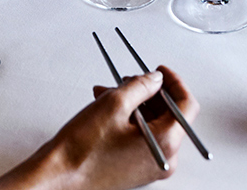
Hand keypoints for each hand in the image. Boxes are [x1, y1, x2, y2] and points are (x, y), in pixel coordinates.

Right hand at [0, 66, 198, 189]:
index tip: (159, 69)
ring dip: (135, 102)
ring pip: (153, 123)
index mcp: (164, 142)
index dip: (174, 82)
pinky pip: (142, 135)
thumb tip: (155, 79)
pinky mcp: (137, 167)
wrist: (61, 176)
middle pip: (169, 114)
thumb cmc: (84, 148)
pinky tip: (107, 107)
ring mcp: (150, 164)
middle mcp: (164, 158)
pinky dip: (129, 118)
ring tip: (109, 92)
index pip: (186, 106)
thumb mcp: (114, 104)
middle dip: (149, 92)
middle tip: (129, 79)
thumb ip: (141, 86)